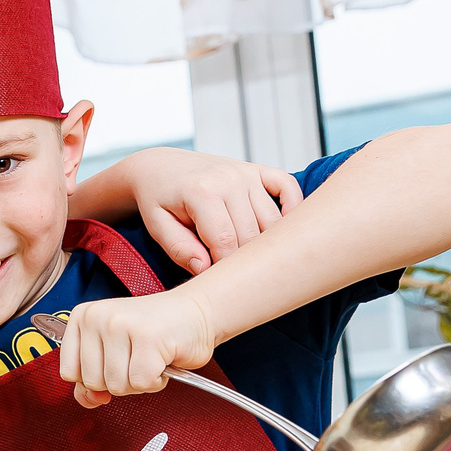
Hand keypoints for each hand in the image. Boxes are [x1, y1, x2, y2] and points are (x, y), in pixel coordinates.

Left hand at [59, 288, 217, 410]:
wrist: (196, 313)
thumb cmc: (154, 334)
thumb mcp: (112, 352)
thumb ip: (91, 379)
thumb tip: (89, 400)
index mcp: (82, 317)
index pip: (69, 372)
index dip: (93, 380)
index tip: (113, 364)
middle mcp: (97, 317)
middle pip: (92, 382)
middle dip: (119, 381)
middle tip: (137, 358)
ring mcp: (121, 325)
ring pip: (116, 386)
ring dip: (139, 381)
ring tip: (150, 357)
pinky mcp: (147, 338)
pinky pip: (140, 384)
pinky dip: (155, 381)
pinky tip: (162, 360)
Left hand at [123, 150, 300, 273]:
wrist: (160, 167)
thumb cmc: (158, 200)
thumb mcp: (156, 225)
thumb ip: (179, 248)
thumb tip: (205, 269)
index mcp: (202, 192)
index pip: (226, 243)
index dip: (225, 269)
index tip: (220, 283)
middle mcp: (229, 179)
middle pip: (252, 235)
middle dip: (245, 261)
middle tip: (237, 277)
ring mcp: (246, 173)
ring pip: (273, 220)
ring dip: (268, 243)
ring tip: (256, 261)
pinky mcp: (257, 170)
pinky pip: (288, 186)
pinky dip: (294, 206)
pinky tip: (286, 228)